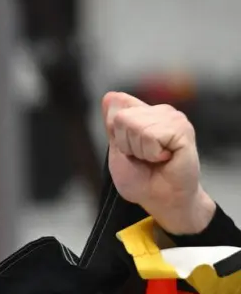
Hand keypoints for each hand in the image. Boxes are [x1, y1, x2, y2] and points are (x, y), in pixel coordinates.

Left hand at [101, 91, 214, 235]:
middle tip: (145, 158)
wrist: (161, 198)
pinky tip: (165, 158)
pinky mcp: (183, 129)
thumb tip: (110, 96)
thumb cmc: (142, 178)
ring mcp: (174, 119)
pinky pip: (151, 135)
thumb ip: (114, 123)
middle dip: (127, 144)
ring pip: (136, 125)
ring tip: (155, 158)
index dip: (118, 137)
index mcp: (146, 113)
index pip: (116, 110)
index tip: (131, 152)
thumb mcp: (118, 149)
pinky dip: (152, 153)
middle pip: (123, 117)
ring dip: (140, 150)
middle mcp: (162, 111)